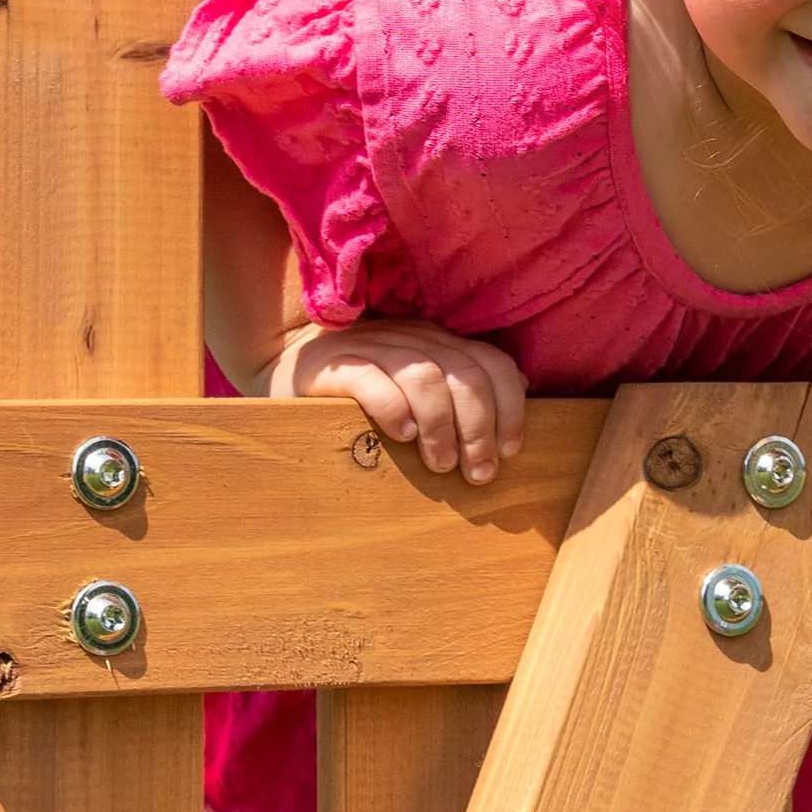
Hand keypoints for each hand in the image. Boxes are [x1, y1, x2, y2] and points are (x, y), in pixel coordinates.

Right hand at [267, 318, 527, 484]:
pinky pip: (371, 379)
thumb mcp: (416, 387)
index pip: (491, 363)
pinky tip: (401, 436)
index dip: (510, 408)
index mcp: (437, 342)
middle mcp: (410, 339)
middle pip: (465, 375)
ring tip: (440, 464)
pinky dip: (393, 408)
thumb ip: (461, 388)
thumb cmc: (362, 394)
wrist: (288, 373)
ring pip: (425, 376)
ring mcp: (371, 348)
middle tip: (476, 473)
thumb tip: (522, 392)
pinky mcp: (333, 367)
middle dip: (479, 428)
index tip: (509, 452)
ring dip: (441, 425)